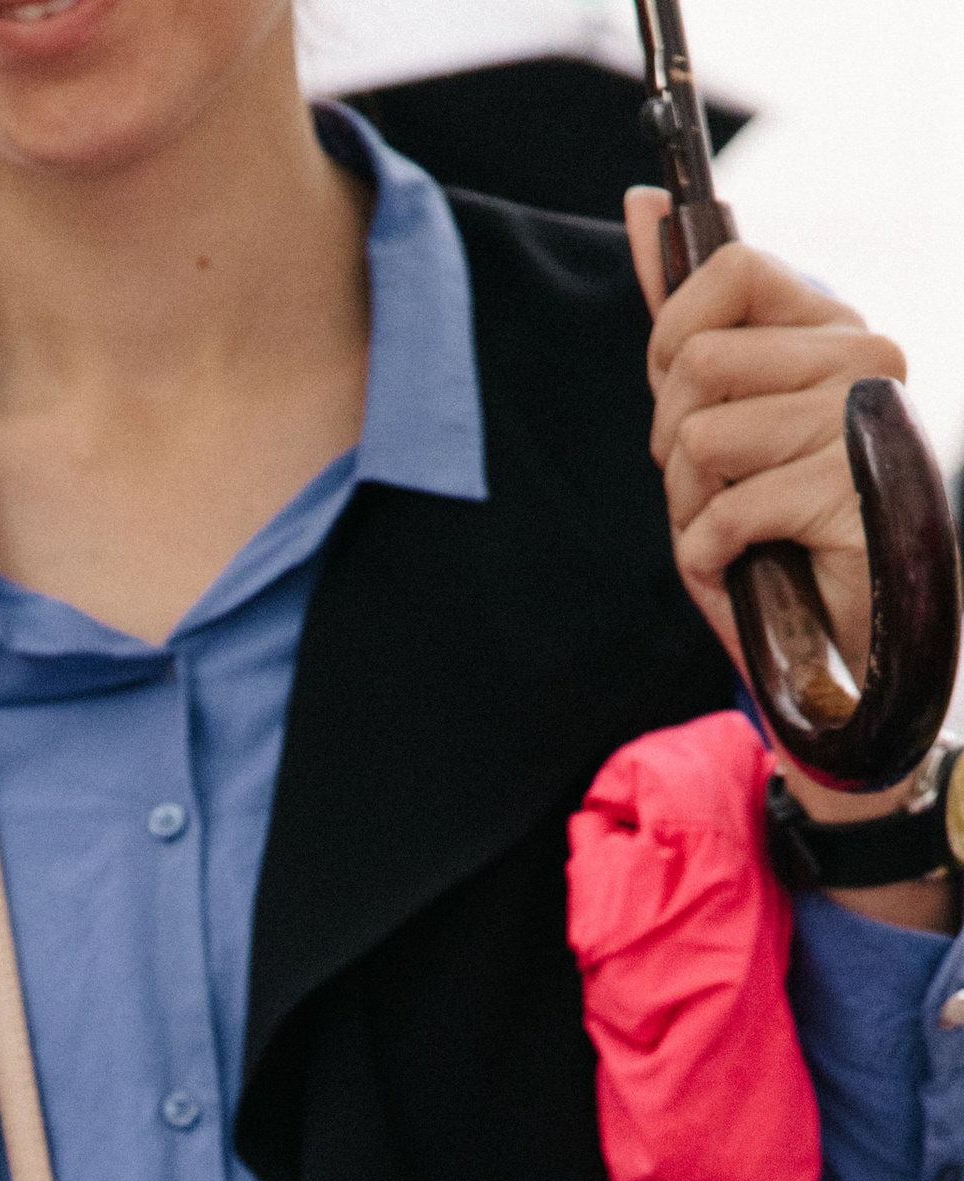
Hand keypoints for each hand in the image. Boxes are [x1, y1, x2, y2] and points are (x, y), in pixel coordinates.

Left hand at [627, 201, 914, 811]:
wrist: (840, 651)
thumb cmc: (770, 535)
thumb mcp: (711, 420)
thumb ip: (681, 318)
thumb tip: (639, 205)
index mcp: (832, 329)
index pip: (731, 267)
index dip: (672, 336)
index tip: (677, 394)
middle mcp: (863, 358)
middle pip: (697, 360)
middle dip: (672, 443)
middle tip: (714, 490)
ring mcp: (864, 420)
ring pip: (701, 436)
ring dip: (693, 506)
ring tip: (741, 532)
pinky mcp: (853, 489)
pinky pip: (724, 510)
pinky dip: (710, 556)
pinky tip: (753, 566)